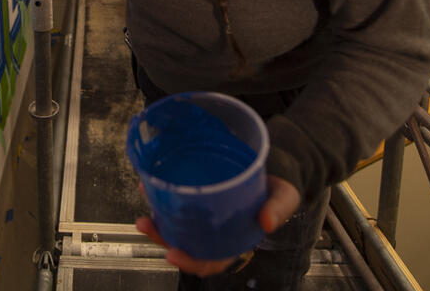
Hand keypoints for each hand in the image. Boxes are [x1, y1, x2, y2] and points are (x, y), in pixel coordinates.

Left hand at [134, 175, 301, 276]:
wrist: (277, 166)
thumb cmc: (280, 190)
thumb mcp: (284, 199)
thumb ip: (277, 209)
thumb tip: (268, 222)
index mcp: (234, 241)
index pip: (210, 261)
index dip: (190, 262)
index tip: (172, 254)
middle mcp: (216, 232)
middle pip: (185, 243)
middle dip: (161, 236)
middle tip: (145, 223)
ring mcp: (206, 215)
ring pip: (176, 222)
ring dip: (156, 214)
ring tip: (144, 194)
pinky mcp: (200, 197)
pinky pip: (178, 200)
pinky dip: (163, 193)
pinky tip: (152, 181)